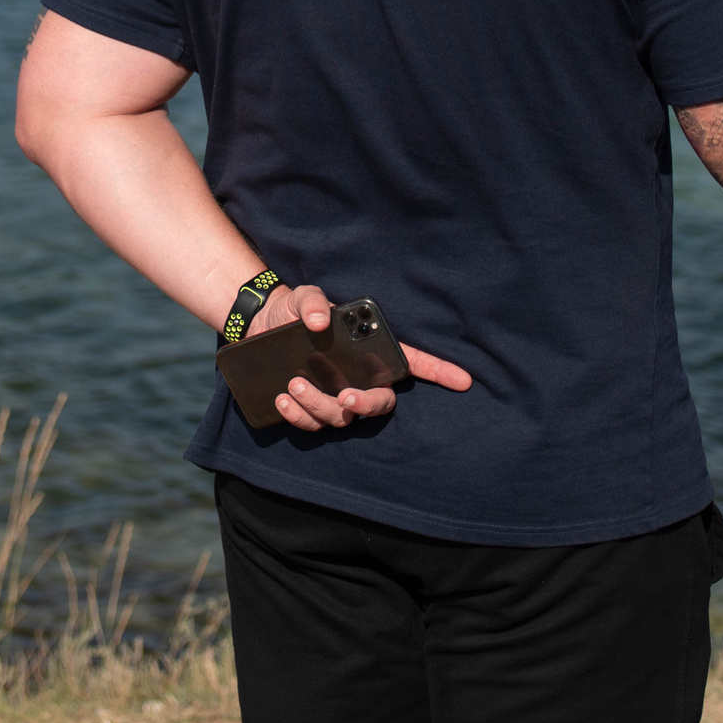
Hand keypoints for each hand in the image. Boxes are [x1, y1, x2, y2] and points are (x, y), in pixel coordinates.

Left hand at [252, 282, 472, 431]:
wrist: (258, 327)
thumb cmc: (293, 311)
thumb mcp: (302, 297)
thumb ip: (312, 302)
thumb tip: (320, 319)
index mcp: (367, 350)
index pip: (411, 361)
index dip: (439, 370)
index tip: (464, 380)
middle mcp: (357, 378)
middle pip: (380, 402)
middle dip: (366, 404)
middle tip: (344, 397)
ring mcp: (335, 397)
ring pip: (342, 418)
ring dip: (320, 406)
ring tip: (294, 385)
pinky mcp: (310, 409)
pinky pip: (313, 425)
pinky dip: (298, 416)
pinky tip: (282, 400)